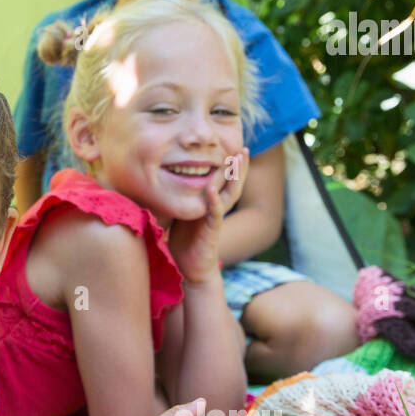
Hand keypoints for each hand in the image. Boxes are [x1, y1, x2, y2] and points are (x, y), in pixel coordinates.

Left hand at [167, 148, 247, 285]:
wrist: (191, 268)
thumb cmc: (186, 242)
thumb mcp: (182, 214)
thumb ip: (183, 198)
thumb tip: (169, 181)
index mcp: (211, 203)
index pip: (223, 180)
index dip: (229, 165)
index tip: (232, 147)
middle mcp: (216, 208)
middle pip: (231, 183)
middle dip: (238, 166)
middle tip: (245, 148)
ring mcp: (215, 218)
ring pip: (228, 194)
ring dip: (233, 177)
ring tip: (237, 160)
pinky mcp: (211, 230)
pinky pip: (214, 213)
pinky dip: (213, 200)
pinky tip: (211, 188)